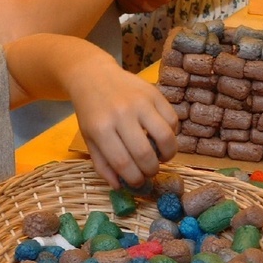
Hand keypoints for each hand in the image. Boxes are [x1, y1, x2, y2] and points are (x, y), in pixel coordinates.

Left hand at [69, 65, 177, 188]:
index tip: (138, 183)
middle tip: (150, 172)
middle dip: (151, 170)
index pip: (123, 163)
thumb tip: (119, 186)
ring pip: (166, 137)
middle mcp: (121, 114)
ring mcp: (140, 102)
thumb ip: (102, 164)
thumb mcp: (89, 139)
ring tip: (161, 157)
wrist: (94, 76)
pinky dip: (171, 134)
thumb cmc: (91, 112)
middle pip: (145, 154)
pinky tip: (162, 137)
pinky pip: (172, 120)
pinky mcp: (155, 93)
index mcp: (101, 129)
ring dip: (168, 154)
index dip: (134, 179)